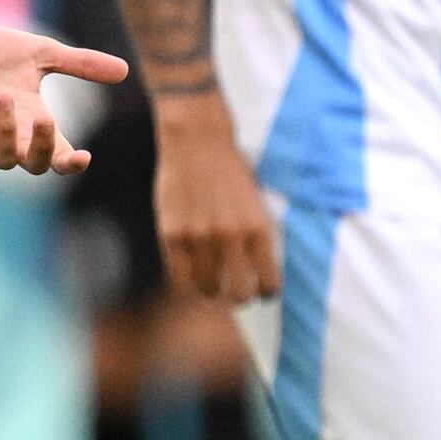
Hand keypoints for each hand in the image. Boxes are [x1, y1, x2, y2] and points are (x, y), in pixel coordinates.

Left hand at [0, 26, 123, 175]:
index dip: (70, 163)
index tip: (82, 157)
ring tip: (1, 97)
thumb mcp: (40, 52)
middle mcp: (11, 137)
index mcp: (35, 122)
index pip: (59, 155)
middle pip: (35, 165)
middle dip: (42, 147)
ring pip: (3, 159)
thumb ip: (79, 64)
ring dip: (6, 132)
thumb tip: (125, 71)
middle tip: (44, 118)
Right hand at [149, 96, 281, 304]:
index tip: (260, 291)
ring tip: (210, 282)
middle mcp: (232, 237)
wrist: (198, 143)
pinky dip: (186, 282)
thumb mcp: (256, 204)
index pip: (268, 282)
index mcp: (259, 229)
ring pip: (208, 288)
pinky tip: (190, 275)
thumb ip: (256, 237)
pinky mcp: (172, 234)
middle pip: (239, 294)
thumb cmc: (230, 171)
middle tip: (234, 291)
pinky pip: (179, 277)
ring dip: (211, 290)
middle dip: (239, 297)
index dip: (265, 292)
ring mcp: (200, 237)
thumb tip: (255, 273)